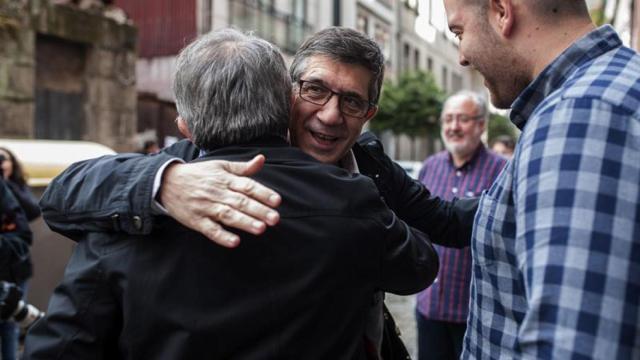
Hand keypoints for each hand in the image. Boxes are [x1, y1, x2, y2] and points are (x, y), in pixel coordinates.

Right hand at [160, 155, 280, 246]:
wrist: (167, 182)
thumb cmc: (199, 174)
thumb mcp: (220, 166)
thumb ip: (242, 167)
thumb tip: (262, 159)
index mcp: (224, 179)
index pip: (247, 185)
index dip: (263, 193)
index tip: (277, 201)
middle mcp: (216, 192)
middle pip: (240, 202)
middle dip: (259, 210)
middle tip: (275, 219)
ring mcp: (205, 207)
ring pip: (227, 215)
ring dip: (244, 222)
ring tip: (261, 229)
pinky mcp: (195, 220)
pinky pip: (209, 229)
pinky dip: (222, 236)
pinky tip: (234, 242)